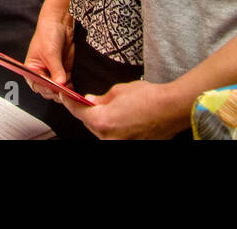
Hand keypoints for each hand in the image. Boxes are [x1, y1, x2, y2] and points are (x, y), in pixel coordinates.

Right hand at [23, 10, 74, 98]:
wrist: (60, 24)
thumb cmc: (47, 34)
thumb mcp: (50, 53)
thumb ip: (56, 70)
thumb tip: (60, 84)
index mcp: (32, 69)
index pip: (37, 85)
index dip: (45, 89)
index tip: (54, 91)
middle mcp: (42, 73)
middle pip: (48, 89)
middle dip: (56, 91)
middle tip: (63, 91)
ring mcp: (54, 72)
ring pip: (58, 89)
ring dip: (64, 91)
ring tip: (69, 90)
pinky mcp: (64, 71)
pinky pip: (66, 84)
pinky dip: (70, 87)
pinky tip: (72, 87)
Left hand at [65, 79, 190, 138]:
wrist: (171, 109)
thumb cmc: (148, 97)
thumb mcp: (118, 91)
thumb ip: (100, 99)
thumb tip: (89, 101)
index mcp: (102, 121)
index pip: (78, 111)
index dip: (69, 102)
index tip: (64, 96)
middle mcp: (108, 137)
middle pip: (89, 124)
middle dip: (87, 112)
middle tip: (85, 100)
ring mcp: (120, 143)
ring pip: (101, 131)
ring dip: (101, 121)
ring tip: (109, 109)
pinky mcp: (131, 145)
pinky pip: (115, 136)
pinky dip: (113, 128)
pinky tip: (120, 118)